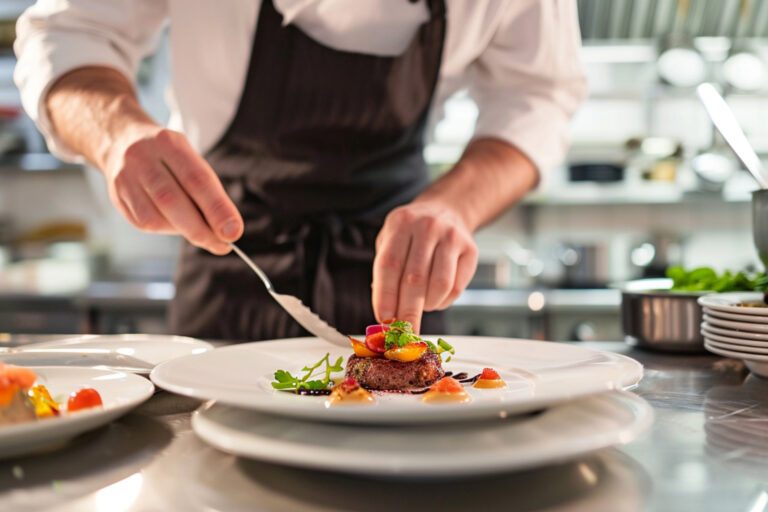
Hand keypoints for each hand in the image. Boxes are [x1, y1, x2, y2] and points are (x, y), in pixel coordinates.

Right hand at [103, 125, 242, 254]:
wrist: (120, 141)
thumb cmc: (169, 158)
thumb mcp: (190, 160)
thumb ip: (208, 191)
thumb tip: (226, 230)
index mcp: (168, 143)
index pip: (196, 179)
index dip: (216, 209)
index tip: (234, 232)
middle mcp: (142, 157)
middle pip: (171, 200)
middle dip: (200, 229)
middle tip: (222, 245)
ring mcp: (125, 177)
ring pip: (154, 217)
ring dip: (183, 232)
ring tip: (201, 233)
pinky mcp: (116, 197)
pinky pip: (144, 223)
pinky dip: (166, 229)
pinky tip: (176, 224)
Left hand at [372, 201, 477, 332]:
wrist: (448, 210)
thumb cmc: (412, 233)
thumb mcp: (391, 239)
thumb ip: (384, 270)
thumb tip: (385, 312)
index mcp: (401, 223)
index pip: (389, 265)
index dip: (385, 296)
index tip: (384, 320)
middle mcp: (427, 227)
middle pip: (414, 279)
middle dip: (407, 312)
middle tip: (403, 333)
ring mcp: (451, 237)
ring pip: (439, 285)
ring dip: (427, 305)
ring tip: (421, 306)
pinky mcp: (470, 251)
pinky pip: (456, 287)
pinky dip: (442, 301)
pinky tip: (435, 298)